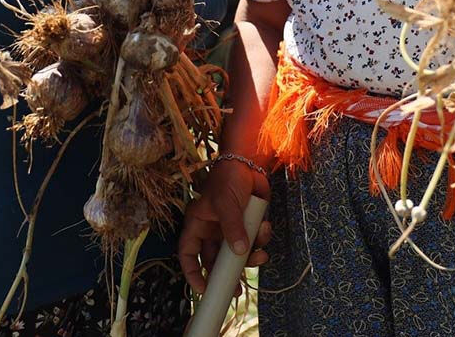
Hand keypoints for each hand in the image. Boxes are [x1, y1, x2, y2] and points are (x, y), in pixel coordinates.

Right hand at [178, 156, 272, 294]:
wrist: (250, 162)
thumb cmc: (228, 178)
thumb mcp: (226, 203)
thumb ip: (232, 227)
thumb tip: (240, 252)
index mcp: (198, 224)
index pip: (188, 253)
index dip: (192, 272)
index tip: (202, 289)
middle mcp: (212, 230)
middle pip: (215, 260)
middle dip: (227, 274)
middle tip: (237, 291)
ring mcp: (230, 229)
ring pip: (237, 254)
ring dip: (250, 257)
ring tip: (261, 255)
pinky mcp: (248, 226)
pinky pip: (254, 242)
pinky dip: (261, 240)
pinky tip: (266, 228)